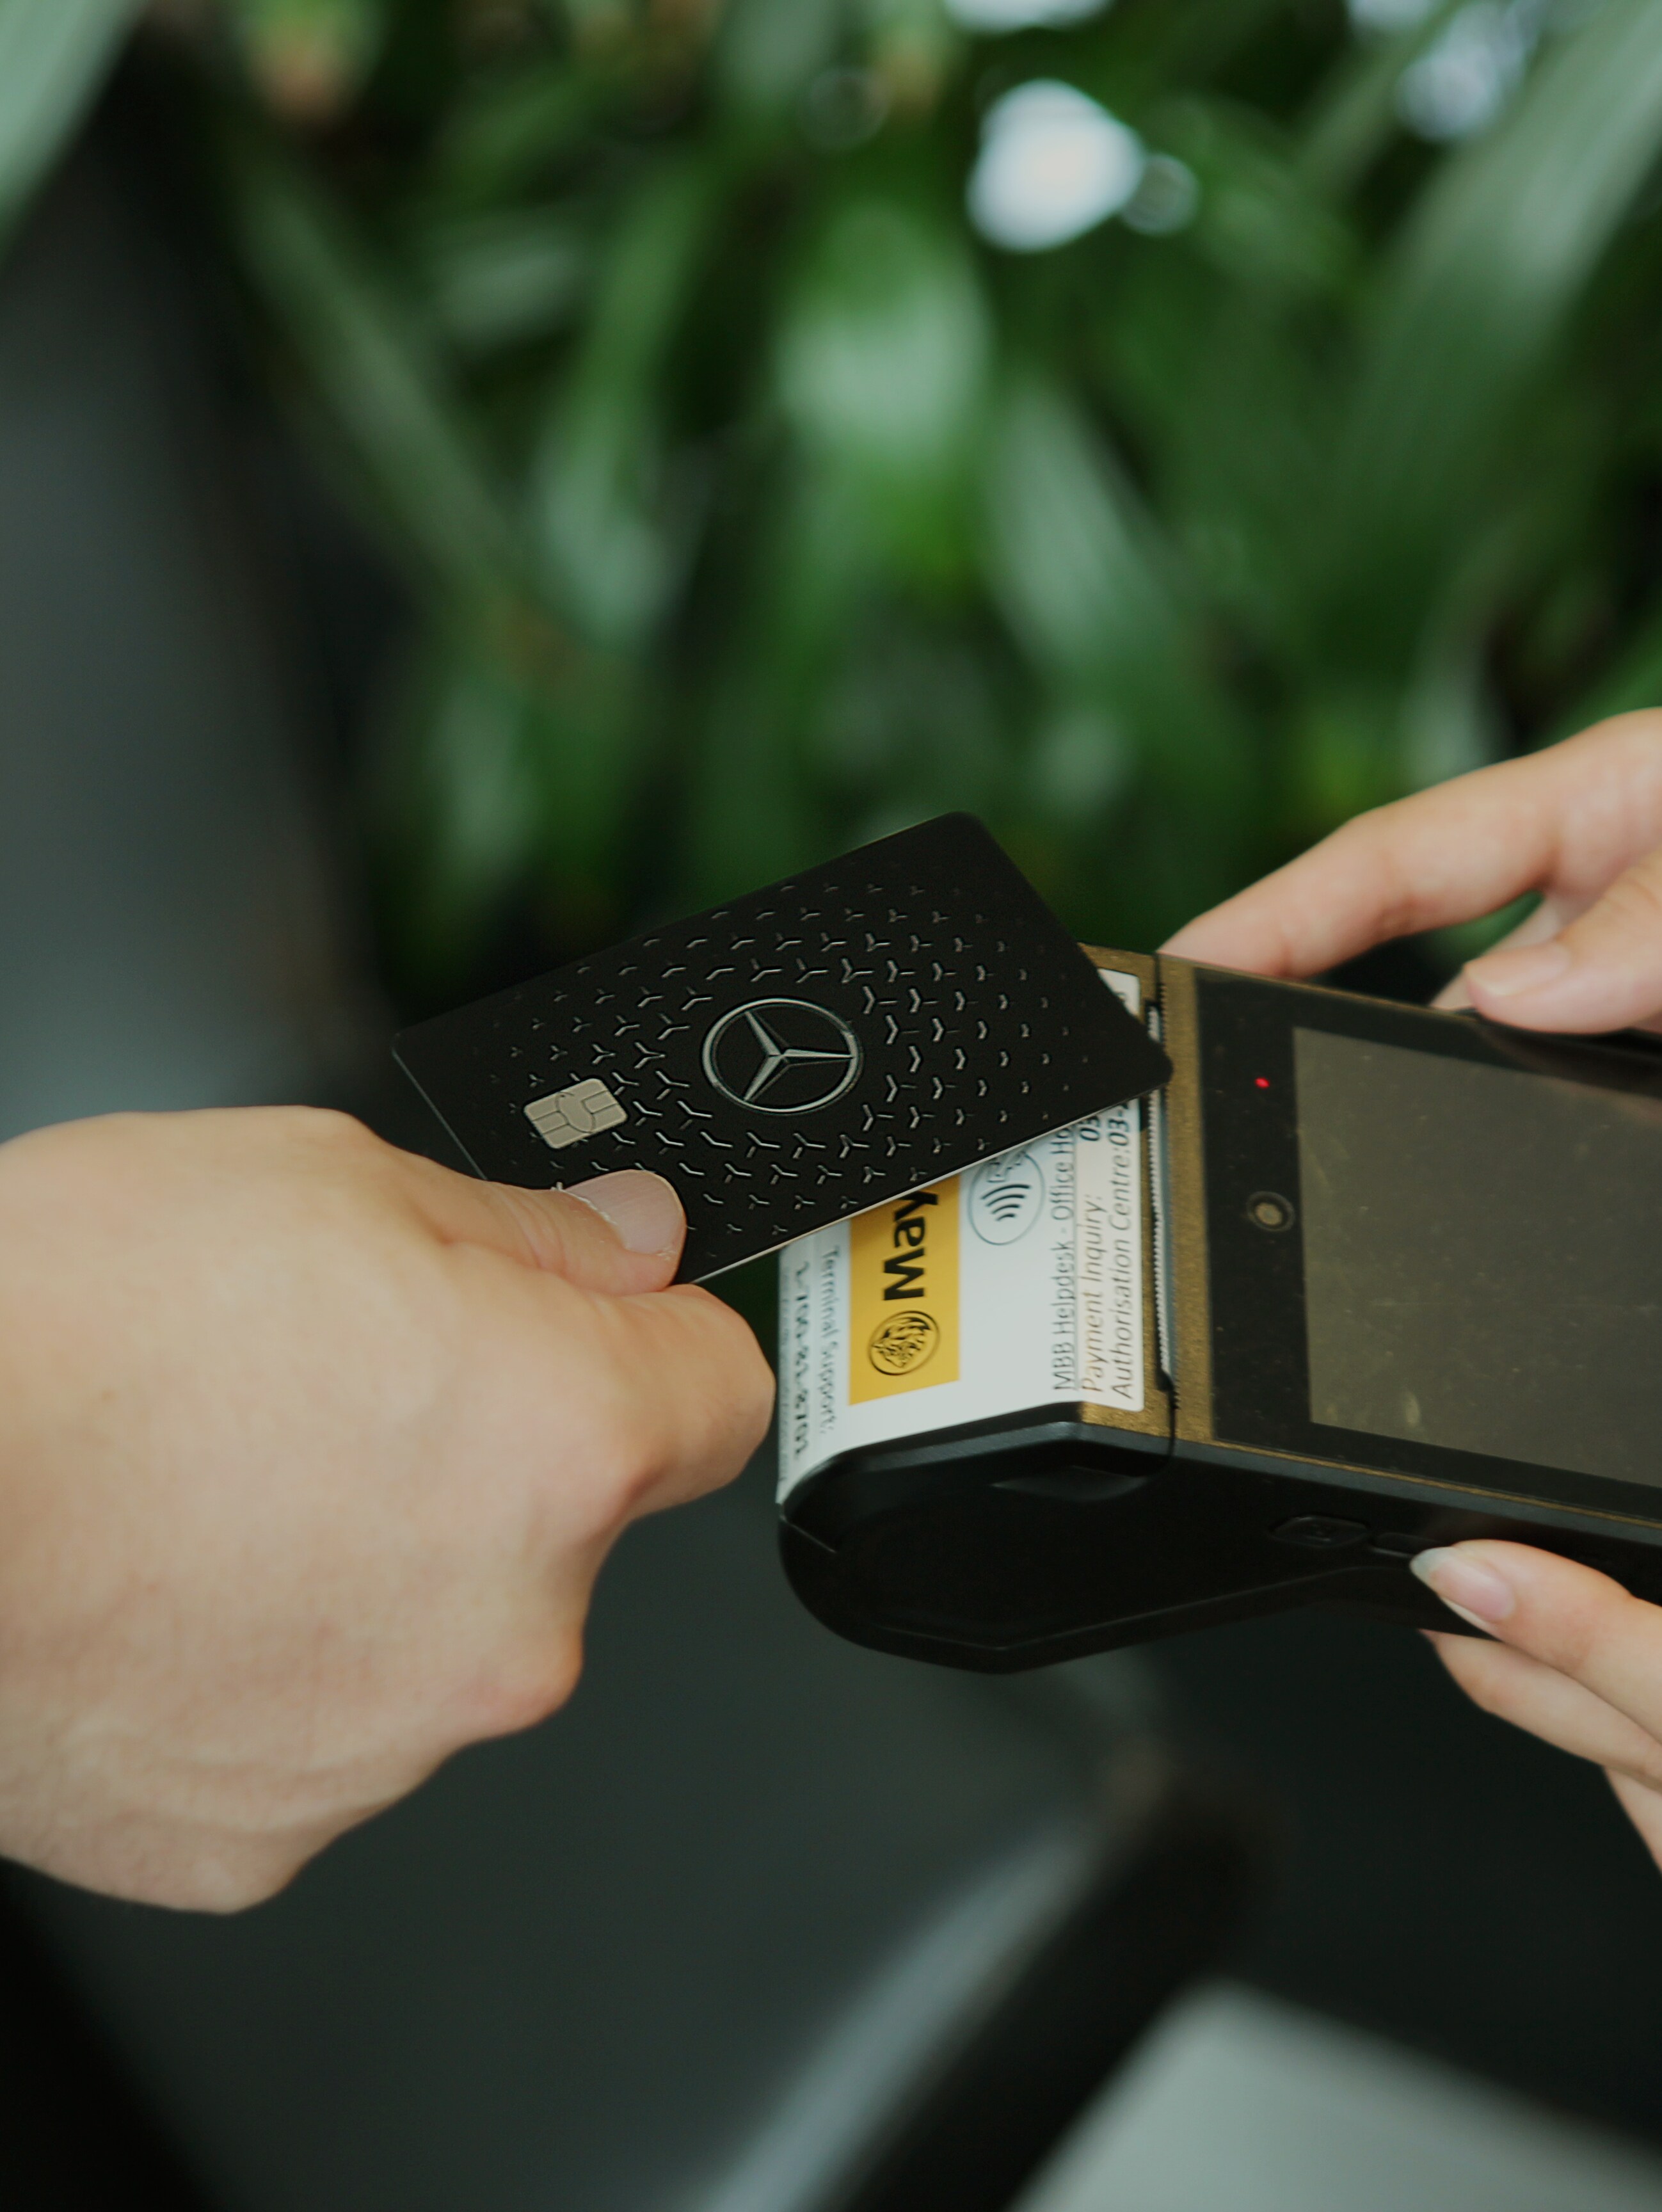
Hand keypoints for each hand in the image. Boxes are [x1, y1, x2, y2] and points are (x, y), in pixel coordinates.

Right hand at [0, 1108, 771, 1908]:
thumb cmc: (69, 1327)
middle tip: (340, 1385)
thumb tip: (636, 1245)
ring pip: (445, 1628)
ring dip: (379, 1562)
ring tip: (224, 1483)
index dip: (659, 1340)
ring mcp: (392, 1746)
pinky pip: (325, 1728)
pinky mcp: (269, 1833)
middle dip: (492, 1452)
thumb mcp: (331, 1179)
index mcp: (560, 1443)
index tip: (607, 1327)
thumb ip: (529, 1232)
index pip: (720, 1389)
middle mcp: (511, 1623)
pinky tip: (176, 1587)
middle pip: (572, 1521)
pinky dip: (276, 1667)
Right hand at [1164, 710, 1661, 1864]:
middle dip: (1314, 1047)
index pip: (1386, 870)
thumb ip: (1652, 910)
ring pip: (1490, 1081)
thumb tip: (1517, 996)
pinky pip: (1559, 1136)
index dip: (1264, 921)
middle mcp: (1593, 916)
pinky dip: (1515, 1174)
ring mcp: (1620, 1004)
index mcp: (1597, 812)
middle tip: (1235, 1127)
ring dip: (1434, 1131)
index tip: (1176, 982)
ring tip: (1362, 1199)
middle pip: (1410, 986)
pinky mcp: (1635, 1088)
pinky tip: (1491, 1223)